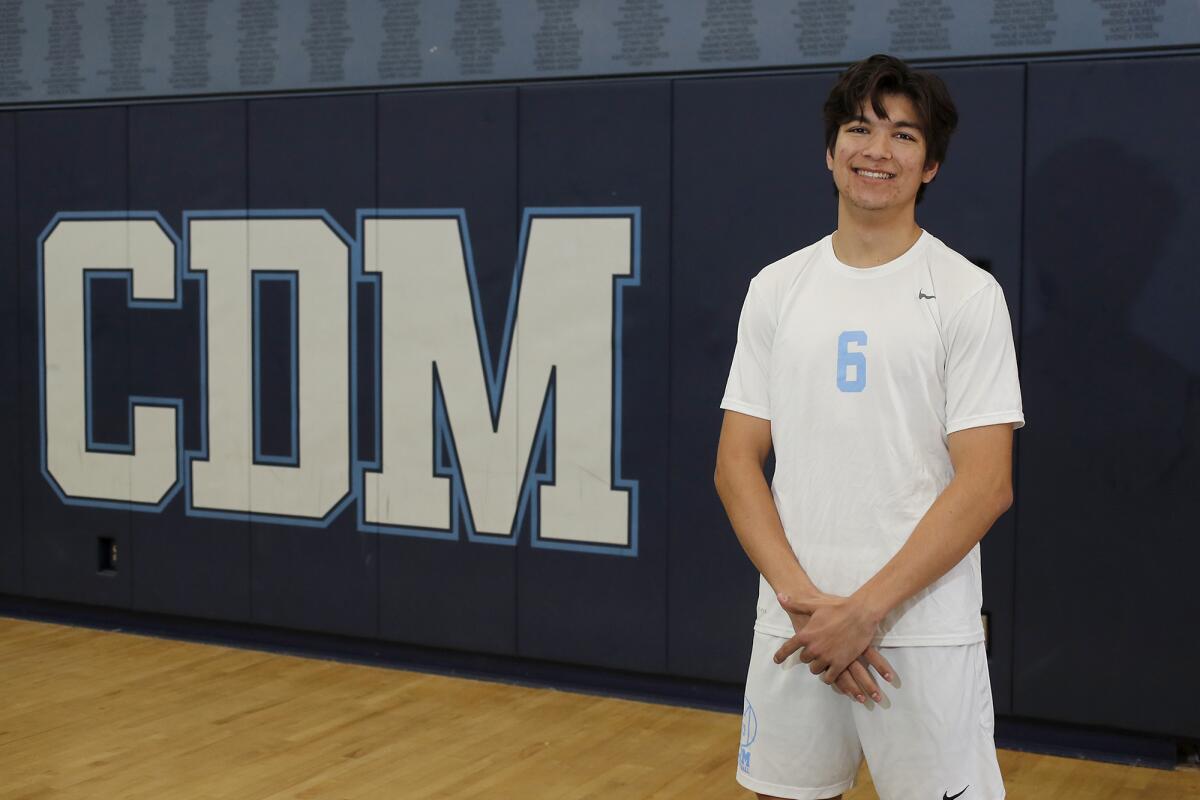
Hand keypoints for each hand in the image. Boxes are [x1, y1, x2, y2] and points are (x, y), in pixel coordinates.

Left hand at [774, 591, 894, 702]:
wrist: (860, 614)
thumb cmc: (837, 607)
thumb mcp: (814, 604)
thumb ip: (796, 604)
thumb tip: (780, 597)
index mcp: (806, 634)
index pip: (788, 648)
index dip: (781, 655)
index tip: (777, 660)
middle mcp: (814, 648)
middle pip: (804, 659)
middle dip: (809, 655)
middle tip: (817, 650)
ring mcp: (827, 657)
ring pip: (815, 669)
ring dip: (818, 665)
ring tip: (825, 659)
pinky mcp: (840, 664)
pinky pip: (829, 677)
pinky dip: (829, 675)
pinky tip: (832, 671)